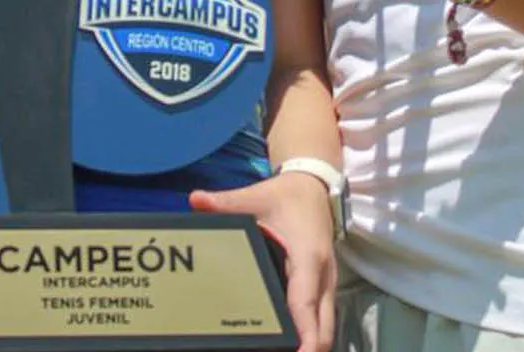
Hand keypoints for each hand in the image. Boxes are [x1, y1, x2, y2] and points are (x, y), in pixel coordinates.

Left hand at [191, 174, 336, 351]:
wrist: (313, 188)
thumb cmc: (286, 198)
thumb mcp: (256, 197)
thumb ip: (226, 203)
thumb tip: (196, 200)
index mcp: (307, 257)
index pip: (305, 301)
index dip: (304, 332)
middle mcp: (323, 276)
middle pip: (323, 326)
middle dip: (309, 349)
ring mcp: (327, 285)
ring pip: (325, 326)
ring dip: (310, 344)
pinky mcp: (324, 289)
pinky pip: (320, 320)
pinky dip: (310, 335)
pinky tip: (290, 346)